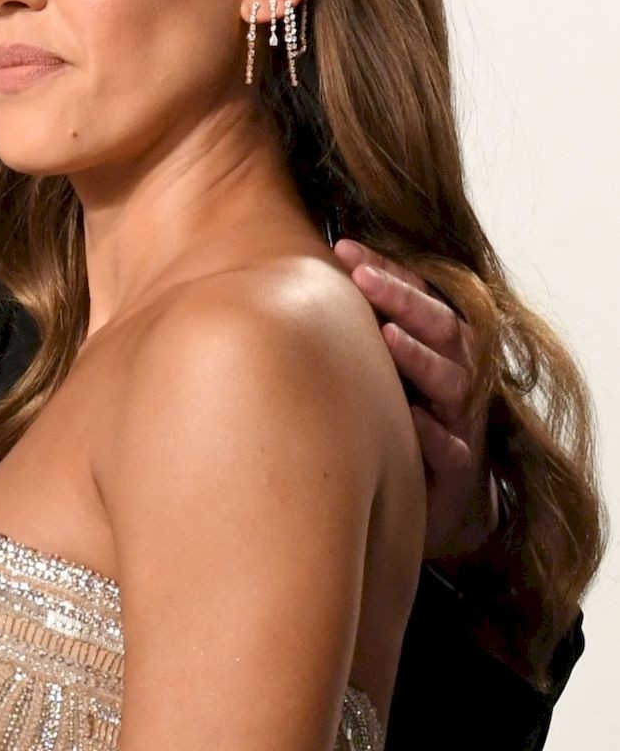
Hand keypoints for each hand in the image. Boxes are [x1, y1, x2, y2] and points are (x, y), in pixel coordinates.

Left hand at [333, 240, 496, 562]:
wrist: (428, 503)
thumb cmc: (393, 430)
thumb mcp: (375, 377)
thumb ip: (352, 334)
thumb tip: (289, 284)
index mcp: (438, 347)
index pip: (422, 296)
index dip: (389, 270)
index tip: (344, 247)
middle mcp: (456, 377)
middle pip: (443, 326)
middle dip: (403, 298)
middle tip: (361, 275)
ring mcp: (461, 422)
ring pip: (453, 380)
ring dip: (420, 356)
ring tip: (386, 335)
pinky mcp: (459, 471)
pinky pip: (452, 449)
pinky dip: (433, 434)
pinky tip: (412, 420)